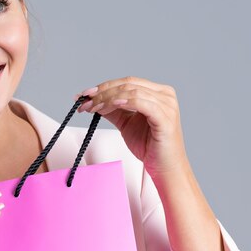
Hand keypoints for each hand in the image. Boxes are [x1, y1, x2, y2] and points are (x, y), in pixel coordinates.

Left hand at [75, 76, 189, 178]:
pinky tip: (110, 105)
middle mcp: (164, 95)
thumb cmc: (150, 147)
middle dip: (102, 92)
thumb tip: (94, 101)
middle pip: (128, 84)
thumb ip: (113, 111)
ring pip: (131, 92)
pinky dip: (124, 102)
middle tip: (84, 102)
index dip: (104, 86)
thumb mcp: (126, 124)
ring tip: (93, 107)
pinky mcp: (165, 118)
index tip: (84, 95)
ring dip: (107, 98)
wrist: (165, 167)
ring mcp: (167, 105)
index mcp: (157, 93)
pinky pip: (142, 103)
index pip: (127, 82)